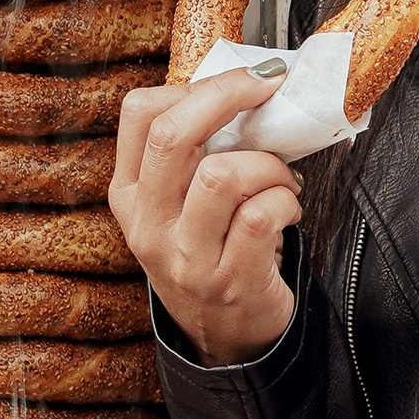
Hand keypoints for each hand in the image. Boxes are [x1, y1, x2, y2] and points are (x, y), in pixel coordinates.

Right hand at [109, 68, 301, 363]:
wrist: (224, 338)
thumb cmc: (209, 254)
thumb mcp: (176, 206)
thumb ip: (193, 154)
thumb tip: (242, 85)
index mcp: (130, 194)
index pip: (138, 114)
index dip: (192, 84)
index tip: (237, 79)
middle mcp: (149, 225)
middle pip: (173, 135)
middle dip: (229, 96)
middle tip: (267, 90)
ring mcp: (187, 257)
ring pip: (223, 174)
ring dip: (268, 163)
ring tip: (279, 177)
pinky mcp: (230, 280)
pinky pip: (262, 215)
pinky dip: (287, 200)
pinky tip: (287, 209)